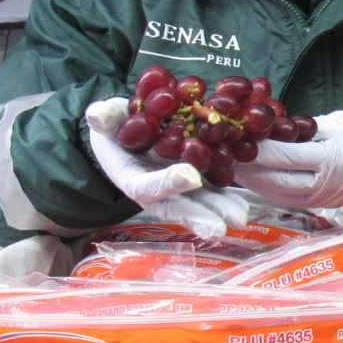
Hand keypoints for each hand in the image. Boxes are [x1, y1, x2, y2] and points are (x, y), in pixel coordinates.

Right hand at [86, 98, 248, 239]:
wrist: (128, 129)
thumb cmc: (115, 125)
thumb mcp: (107, 118)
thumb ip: (104, 117)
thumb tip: (96, 114)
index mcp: (130, 176)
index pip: (147, 186)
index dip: (167, 182)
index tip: (191, 175)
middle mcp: (155, 190)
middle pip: (176, 207)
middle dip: (198, 217)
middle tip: (220, 228)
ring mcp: (176, 188)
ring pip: (198, 203)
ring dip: (219, 212)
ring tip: (240, 218)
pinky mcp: (194, 182)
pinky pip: (211, 191)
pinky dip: (227, 198)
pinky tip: (245, 204)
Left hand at [232, 111, 342, 209]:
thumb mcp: (330, 124)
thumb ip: (299, 127)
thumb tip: (262, 124)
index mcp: (331, 160)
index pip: (288, 157)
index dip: (260, 150)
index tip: (236, 138)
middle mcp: (322, 185)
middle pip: (276, 179)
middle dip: (246, 168)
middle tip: (222, 155)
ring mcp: (315, 200)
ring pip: (274, 192)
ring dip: (248, 180)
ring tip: (226, 166)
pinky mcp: (308, 205)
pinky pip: (279, 197)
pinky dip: (259, 187)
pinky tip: (244, 176)